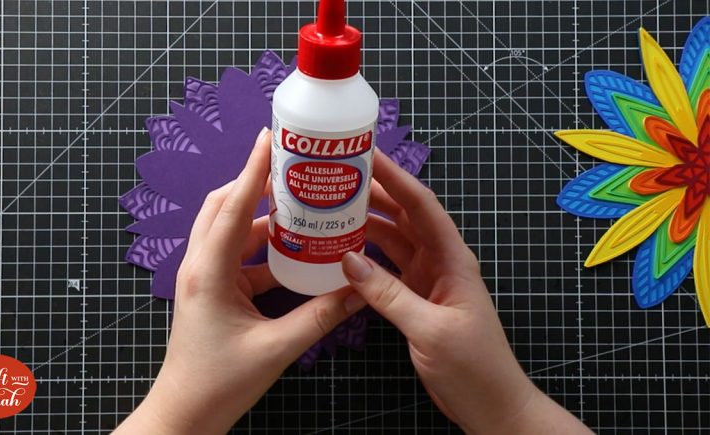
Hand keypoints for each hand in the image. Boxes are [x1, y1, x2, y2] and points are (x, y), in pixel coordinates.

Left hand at [115, 128, 365, 434]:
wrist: (186, 415)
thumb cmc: (219, 383)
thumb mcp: (276, 348)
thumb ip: (320, 316)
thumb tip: (358, 290)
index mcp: (208, 272)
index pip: (232, 208)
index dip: (253, 170)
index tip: (270, 138)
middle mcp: (201, 266)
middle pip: (224, 207)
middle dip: (256, 185)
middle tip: (291, 169)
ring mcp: (205, 278)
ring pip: (232, 231)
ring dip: (264, 218)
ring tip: (301, 207)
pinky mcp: (214, 291)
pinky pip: (239, 256)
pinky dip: (265, 249)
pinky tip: (296, 252)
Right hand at [341, 150, 591, 433]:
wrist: (491, 404)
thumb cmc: (473, 366)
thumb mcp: (429, 329)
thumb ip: (389, 295)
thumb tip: (348, 259)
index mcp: (453, 259)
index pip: (422, 206)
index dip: (396, 177)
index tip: (367, 155)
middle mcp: (440, 261)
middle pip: (406, 216)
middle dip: (376, 193)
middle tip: (338, 176)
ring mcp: (428, 279)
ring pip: (395, 239)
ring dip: (368, 222)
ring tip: (334, 205)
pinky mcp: (417, 298)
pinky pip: (389, 267)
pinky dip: (367, 256)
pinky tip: (343, 250)